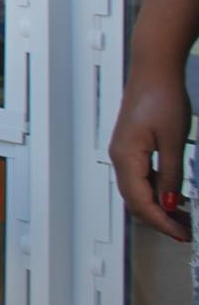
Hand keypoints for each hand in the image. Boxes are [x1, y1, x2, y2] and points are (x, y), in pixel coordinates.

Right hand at [111, 61, 192, 241]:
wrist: (154, 70)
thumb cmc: (162, 97)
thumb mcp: (175, 141)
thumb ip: (171, 175)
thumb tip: (168, 202)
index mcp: (127, 157)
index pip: (142, 201)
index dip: (162, 222)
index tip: (181, 234)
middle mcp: (120, 157)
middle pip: (135, 200)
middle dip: (159, 219)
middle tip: (184, 231)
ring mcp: (123, 151)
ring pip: (137, 190)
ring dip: (157, 207)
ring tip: (182, 217)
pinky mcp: (131, 146)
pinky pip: (140, 177)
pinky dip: (156, 191)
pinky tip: (173, 194)